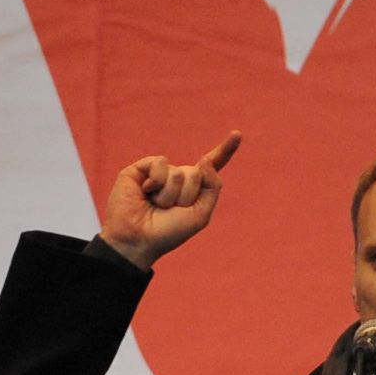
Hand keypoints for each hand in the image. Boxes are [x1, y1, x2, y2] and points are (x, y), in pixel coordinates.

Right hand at [99, 132, 240, 267]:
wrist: (138, 240)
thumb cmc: (168, 232)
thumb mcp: (200, 215)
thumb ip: (212, 186)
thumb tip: (205, 160)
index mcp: (194, 188)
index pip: (212, 165)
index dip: (226, 150)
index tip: (237, 134)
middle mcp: (178, 177)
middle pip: (197, 173)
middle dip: (187, 195)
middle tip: (170, 210)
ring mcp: (160, 172)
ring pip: (179, 172)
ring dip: (169, 195)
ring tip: (156, 205)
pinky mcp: (141, 169)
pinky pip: (160, 164)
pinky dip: (156, 182)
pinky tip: (145, 192)